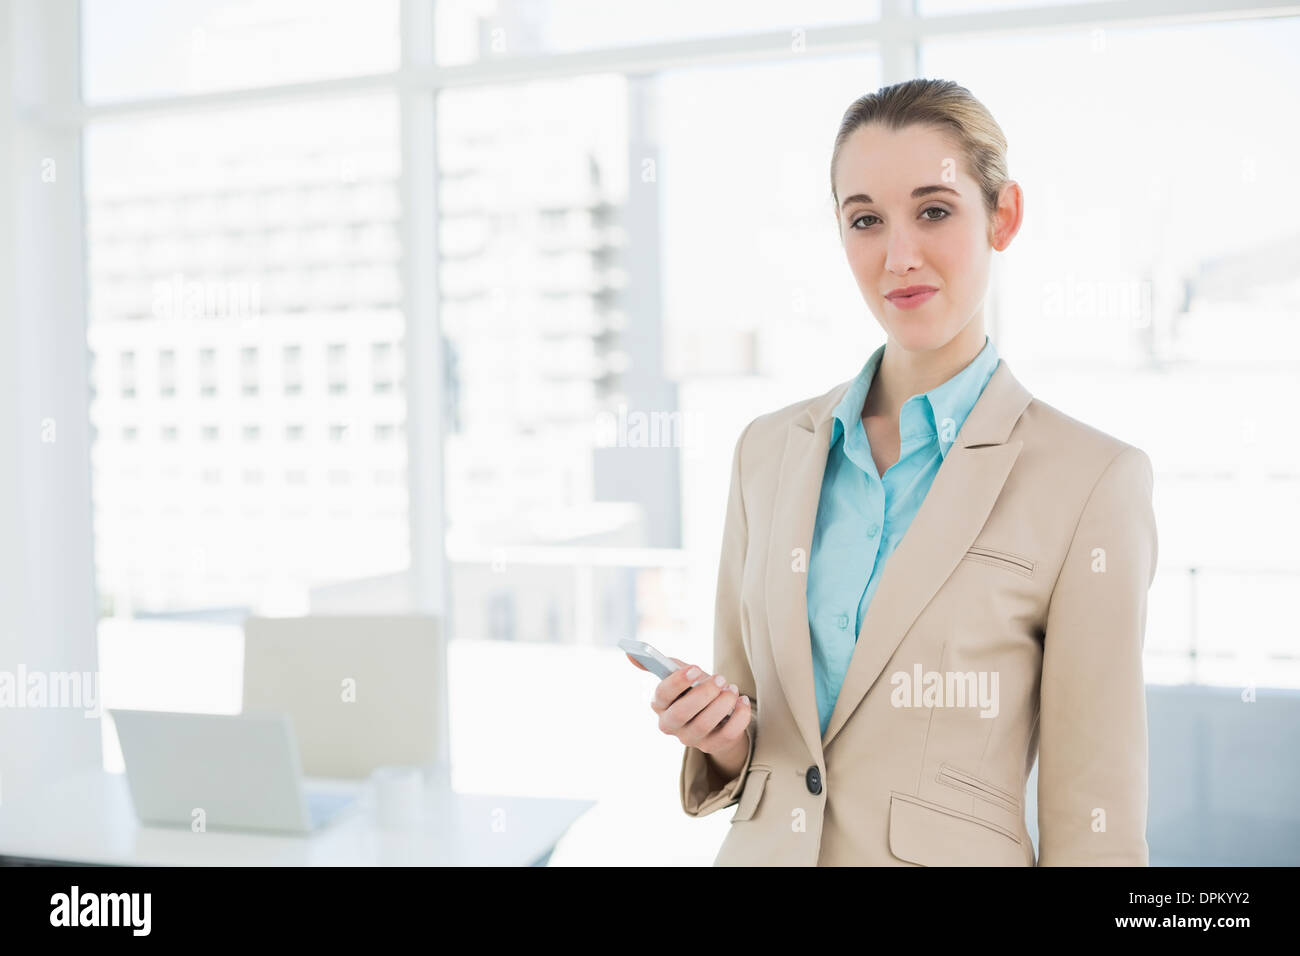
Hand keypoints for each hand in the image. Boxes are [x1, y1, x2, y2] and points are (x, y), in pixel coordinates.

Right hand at [635, 656, 750, 756]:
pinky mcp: (713, 747)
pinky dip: (739, 716)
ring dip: (722, 704)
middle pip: (682, 713)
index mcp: (659, 705)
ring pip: (705, 724)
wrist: (716, 716)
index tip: (696, 668)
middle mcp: (671, 726)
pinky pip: (727, 735)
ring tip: (732, 688)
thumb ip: (660, 665)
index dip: (678, 681)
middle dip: (703, 694)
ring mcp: (692, 739)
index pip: (662, 695)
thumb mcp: (679, 676)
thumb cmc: (694, 691)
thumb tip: (630, 655)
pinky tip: (743, 701)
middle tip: (721, 678)